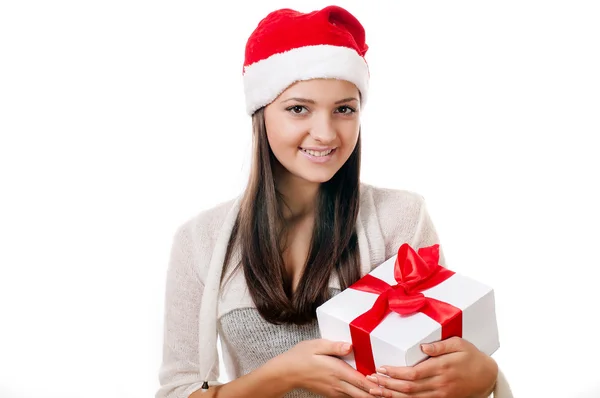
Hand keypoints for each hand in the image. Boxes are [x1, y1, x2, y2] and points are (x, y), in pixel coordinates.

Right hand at [279, 339, 380, 397]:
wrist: (287, 372)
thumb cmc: (301, 356)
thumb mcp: (316, 345)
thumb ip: (334, 346)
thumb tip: (350, 346)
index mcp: (337, 371)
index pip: (362, 382)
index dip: (377, 385)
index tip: (390, 384)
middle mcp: (338, 385)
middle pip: (363, 394)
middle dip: (379, 394)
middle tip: (393, 392)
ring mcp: (335, 391)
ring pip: (358, 397)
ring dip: (371, 395)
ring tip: (386, 392)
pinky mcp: (333, 393)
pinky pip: (350, 396)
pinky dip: (361, 395)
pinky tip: (369, 391)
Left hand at [366, 337, 497, 397]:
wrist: (488, 377)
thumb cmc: (472, 357)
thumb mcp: (459, 344)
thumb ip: (440, 346)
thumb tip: (422, 346)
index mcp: (441, 368)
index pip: (413, 373)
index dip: (395, 373)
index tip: (381, 368)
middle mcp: (439, 384)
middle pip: (409, 388)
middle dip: (387, 385)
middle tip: (371, 380)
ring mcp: (440, 395)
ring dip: (392, 396)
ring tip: (375, 391)